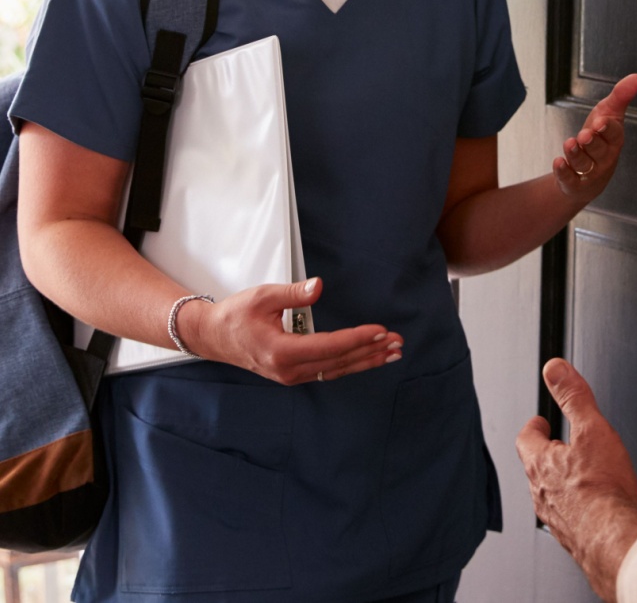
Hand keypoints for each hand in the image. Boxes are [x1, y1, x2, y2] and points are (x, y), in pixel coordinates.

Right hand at [180, 277, 403, 385]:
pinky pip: (328, 370)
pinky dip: (351, 363)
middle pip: (338, 361)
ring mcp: (290, 375)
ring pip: (336, 369)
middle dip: (370, 352)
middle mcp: (288, 369)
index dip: (357, 338)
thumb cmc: (236, 315)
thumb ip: (293, 293)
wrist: (213, 336)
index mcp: (281, 351)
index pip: (329, 346)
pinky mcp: (292, 373)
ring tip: (391, 353)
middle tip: (397, 343)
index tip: (380, 331)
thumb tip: (318, 286)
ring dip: (365, 361)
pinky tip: (368, 358)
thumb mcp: (263, 296)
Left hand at [517, 358, 636, 601]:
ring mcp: (557, 520)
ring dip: (570, 484)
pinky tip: (608, 506)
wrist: (615, 541)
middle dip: (552, 455)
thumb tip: (555, 369)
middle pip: (539, 468)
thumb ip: (574, 396)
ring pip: (557, 495)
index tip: (541, 421)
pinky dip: (588, 508)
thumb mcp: (592, 429)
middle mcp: (543, 494)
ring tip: (589, 476)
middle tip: (563, 446)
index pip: (526, 439)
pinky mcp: (575, 539)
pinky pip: (577, 518)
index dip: (535, 427)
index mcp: (541, 465)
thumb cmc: (602, 490)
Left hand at [554, 74, 636, 199]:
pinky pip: (570, 179)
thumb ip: (621, 96)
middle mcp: (604, 157)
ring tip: (569, 143)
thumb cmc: (600, 140)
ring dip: (576, 154)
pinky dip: (563, 171)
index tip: (600, 121)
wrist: (588, 174)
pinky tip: (558, 162)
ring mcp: (590, 172)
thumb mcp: (608, 114)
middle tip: (584, 135)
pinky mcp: (574, 183)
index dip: (607, 128)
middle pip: (599, 150)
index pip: (614, 134)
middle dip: (592, 142)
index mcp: (613, 140)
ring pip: (584, 164)